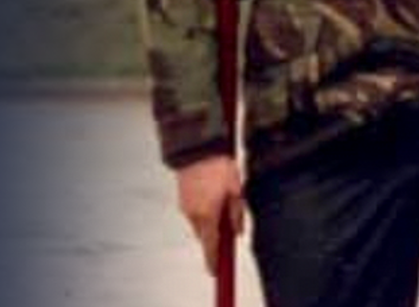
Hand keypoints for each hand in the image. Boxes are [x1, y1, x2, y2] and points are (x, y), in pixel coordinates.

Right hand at [175, 154, 244, 274]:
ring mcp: (185, 205)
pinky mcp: (181, 197)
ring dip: (209, 220)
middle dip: (215, 236)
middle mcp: (192, 214)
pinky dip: (203, 210)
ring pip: (199, 223)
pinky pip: (193, 212)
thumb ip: (236, 214)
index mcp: (207, 215)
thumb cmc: (219, 166)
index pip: (210, 247)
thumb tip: (237, 232)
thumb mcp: (236, 190)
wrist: (197, 145)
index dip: (213, 262)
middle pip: (204, 236)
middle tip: (229, 227)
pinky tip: (212, 194)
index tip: (215, 273)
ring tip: (222, 200)